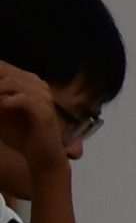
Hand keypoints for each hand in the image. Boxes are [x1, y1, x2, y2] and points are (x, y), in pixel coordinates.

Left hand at [0, 67, 73, 184]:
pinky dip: (4, 103)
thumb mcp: (0, 115)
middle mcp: (37, 84)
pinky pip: (22, 99)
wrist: (42, 155)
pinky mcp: (43, 110)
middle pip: (5, 72)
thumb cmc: (20, 135)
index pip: (3, 67)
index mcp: (28, 82)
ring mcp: (42, 96)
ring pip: (11, 83)